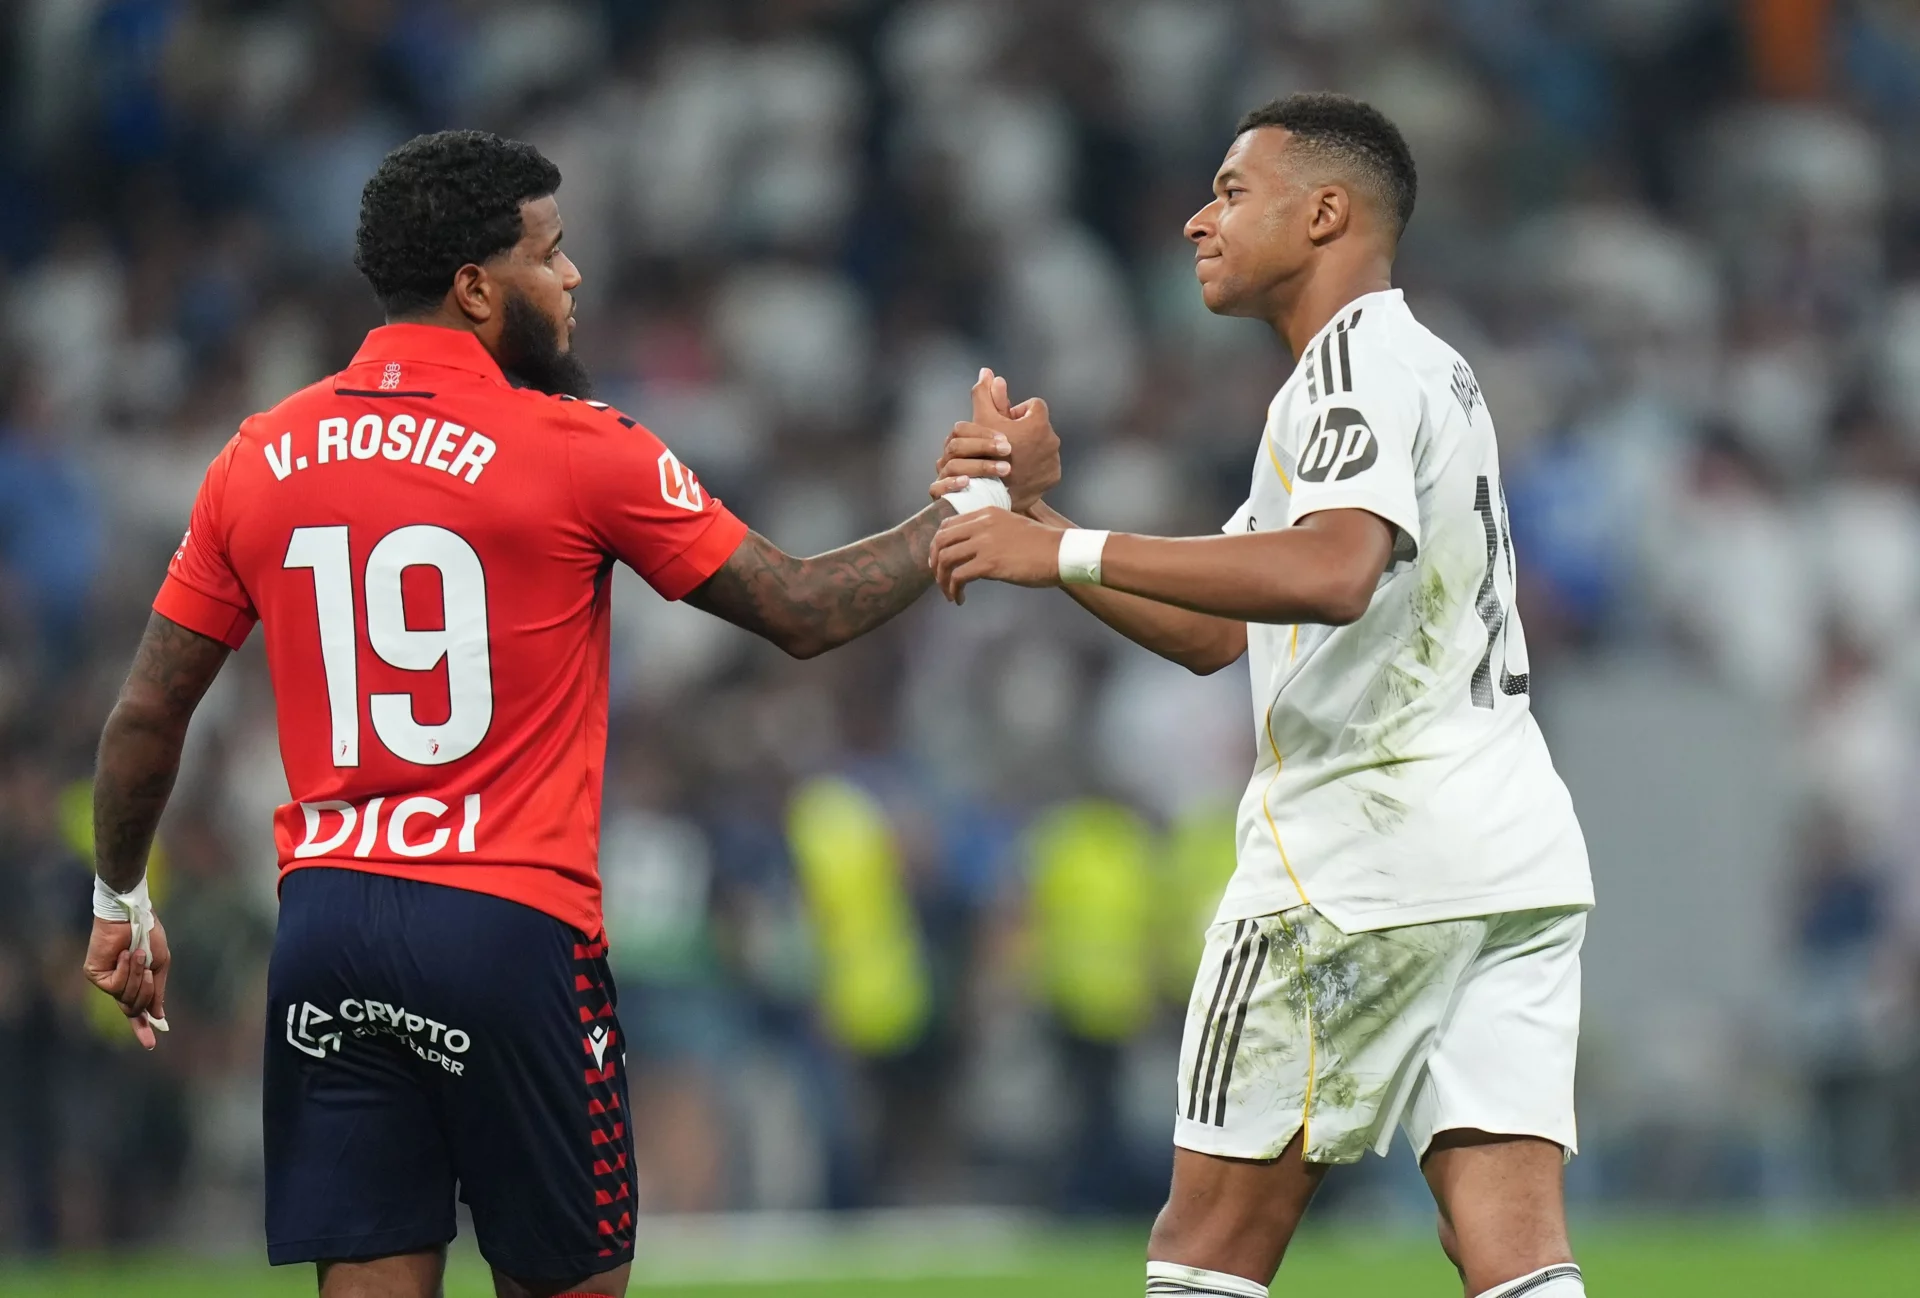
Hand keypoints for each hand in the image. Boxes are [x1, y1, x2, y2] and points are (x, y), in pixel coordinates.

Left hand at [84, 916, 170, 1049]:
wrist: (132, 914)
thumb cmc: (148, 934)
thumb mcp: (159, 964)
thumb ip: (157, 990)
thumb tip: (158, 1015)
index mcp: (135, 982)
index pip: (137, 1012)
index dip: (143, 1029)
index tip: (150, 1044)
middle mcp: (119, 985)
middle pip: (133, 1008)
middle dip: (145, 993)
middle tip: (149, 974)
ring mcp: (106, 980)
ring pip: (125, 998)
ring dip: (136, 977)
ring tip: (137, 955)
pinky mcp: (95, 974)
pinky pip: (114, 986)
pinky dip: (124, 971)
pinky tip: (123, 955)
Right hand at [929, 369, 1060, 512]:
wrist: (995, 493)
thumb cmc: (985, 454)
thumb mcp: (982, 422)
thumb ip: (985, 395)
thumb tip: (987, 371)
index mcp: (1038, 422)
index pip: (1033, 405)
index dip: (1016, 413)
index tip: (1005, 425)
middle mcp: (1052, 439)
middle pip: (1038, 426)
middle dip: (1023, 431)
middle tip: (1005, 444)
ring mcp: (1055, 459)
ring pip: (1043, 445)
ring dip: (1029, 448)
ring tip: (1011, 459)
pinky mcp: (1054, 476)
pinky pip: (1046, 464)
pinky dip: (1035, 465)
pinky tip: (1019, 472)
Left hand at [929, 507, 1066, 603]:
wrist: (1062, 553)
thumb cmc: (1043, 545)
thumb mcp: (1012, 526)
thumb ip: (991, 532)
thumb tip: (974, 551)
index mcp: (986, 513)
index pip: (948, 524)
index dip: (938, 544)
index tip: (940, 559)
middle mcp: (982, 524)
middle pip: (941, 541)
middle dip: (934, 562)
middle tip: (939, 578)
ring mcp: (984, 543)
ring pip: (946, 560)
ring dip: (942, 580)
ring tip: (949, 592)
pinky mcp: (989, 563)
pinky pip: (958, 577)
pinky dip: (954, 590)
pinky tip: (960, 598)